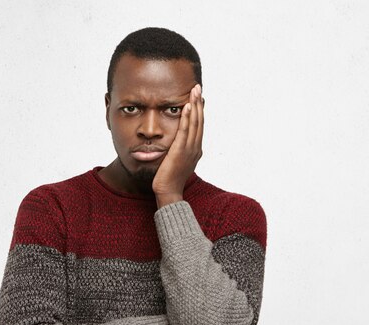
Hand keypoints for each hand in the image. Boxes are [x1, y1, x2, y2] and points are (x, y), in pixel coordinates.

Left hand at [152, 83, 203, 207]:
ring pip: (195, 123)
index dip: (199, 110)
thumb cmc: (169, 179)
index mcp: (195, 150)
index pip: (199, 126)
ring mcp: (190, 149)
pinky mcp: (180, 151)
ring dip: (195, 106)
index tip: (199, 98)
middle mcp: (196, 148)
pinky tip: (187, 107)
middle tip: (198, 88)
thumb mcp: (176, 162)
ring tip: (194, 91)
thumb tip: (176, 144)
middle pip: (200, 121)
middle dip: (199, 103)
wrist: (168, 193)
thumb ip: (178, 151)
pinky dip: (187, 118)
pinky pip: (185, 131)